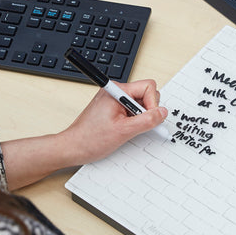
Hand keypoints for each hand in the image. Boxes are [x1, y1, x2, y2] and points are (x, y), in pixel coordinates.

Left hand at [1, 78, 167, 190]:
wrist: (73, 147)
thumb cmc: (90, 139)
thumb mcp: (124, 131)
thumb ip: (146, 120)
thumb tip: (162, 113)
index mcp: (116, 90)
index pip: (148, 87)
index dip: (152, 104)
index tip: (148, 119)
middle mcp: (115, 91)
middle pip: (146, 94)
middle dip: (147, 110)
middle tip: (137, 125)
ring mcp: (113, 100)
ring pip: (140, 103)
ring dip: (140, 117)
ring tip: (128, 129)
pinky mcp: (112, 108)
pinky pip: (131, 110)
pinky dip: (133, 120)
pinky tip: (125, 130)